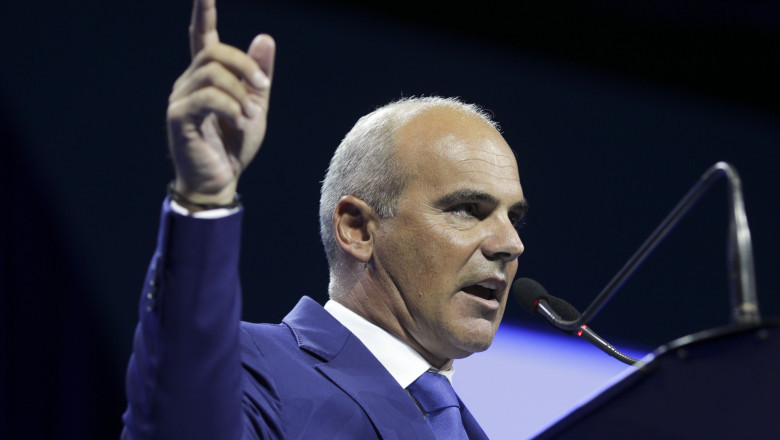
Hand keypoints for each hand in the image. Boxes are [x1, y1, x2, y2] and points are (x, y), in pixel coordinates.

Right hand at [166, 0, 274, 204]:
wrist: (221, 181)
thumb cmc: (234, 146)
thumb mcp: (255, 106)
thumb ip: (258, 75)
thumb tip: (264, 37)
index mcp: (206, 78)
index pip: (203, 37)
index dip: (204, 13)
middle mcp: (188, 83)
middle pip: (215, 52)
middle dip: (245, 67)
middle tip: (263, 89)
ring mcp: (180, 99)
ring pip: (213, 74)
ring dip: (240, 93)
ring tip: (249, 115)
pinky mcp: (179, 117)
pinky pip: (208, 97)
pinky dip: (231, 107)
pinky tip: (240, 121)